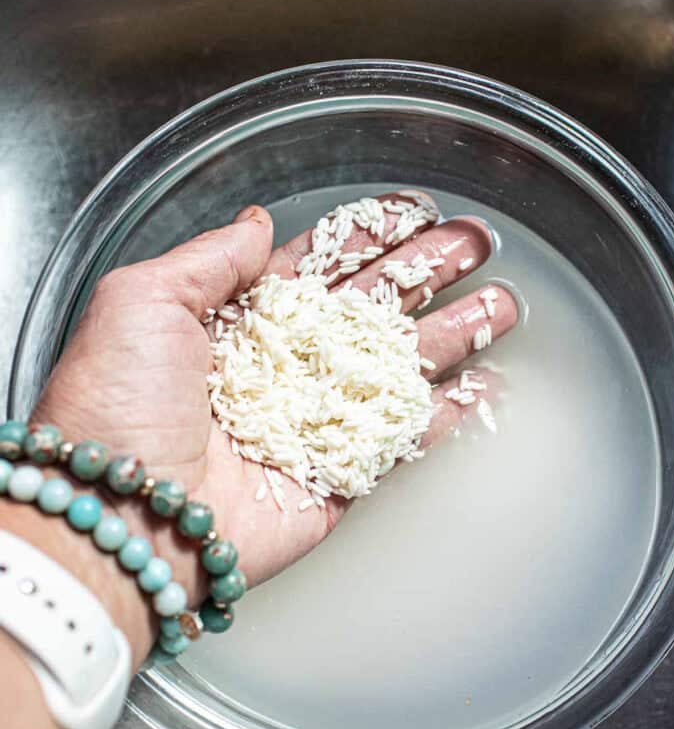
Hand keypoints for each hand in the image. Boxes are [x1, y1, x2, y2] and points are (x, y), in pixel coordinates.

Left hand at [36, 194, 516, 650]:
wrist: (124, 517)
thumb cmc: (117, 406)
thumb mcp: (142, 301)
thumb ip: (211, 259)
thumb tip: (259, 224)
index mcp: (236, 323)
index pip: (317, 267)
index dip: (367, 238)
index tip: (415, 211)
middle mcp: (280, 368)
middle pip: (369, 310)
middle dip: (425, 274)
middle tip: (477, 244)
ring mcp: (312, 424)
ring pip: (396, 369)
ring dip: (452, 334)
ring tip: (503, 305)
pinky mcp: (335, 478)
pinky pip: (400, 440)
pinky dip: (445, 415)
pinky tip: (485, 386)